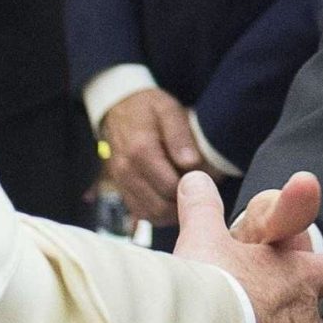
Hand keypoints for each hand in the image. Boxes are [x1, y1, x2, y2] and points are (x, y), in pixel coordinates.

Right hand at [102, 87, 204, 226]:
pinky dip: (159, 213)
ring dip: (172, 212)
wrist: (117, 108)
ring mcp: (121, 183)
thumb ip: (180, 135)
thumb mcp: (168, 110)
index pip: (171, 186)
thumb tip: (192, 163)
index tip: (205, 180)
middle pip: (160, 206)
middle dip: (184, 204)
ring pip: (150, 215)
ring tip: (189, 196)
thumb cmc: (148, 108)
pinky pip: (140, 213)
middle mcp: (126, 171)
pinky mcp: (121, 190)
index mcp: (140, 150)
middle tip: (200, 192)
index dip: (192, 188)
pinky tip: (173, 200)